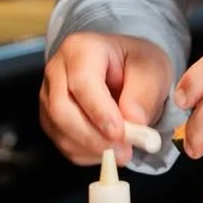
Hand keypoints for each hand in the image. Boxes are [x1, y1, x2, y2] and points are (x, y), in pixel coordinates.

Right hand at [40, 31, 172, 167]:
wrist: (127, 69)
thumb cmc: (137, 64)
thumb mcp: (153, 70)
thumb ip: (144, 94)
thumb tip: (133, 121)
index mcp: (80, 48)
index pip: (82, 82)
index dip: (99, 111)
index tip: (120, 133)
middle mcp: (57, 70)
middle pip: (62, 110)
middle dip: (93, 137)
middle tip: (124, 151)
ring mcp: (49, 96)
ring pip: (60, 131)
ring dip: (92, 148)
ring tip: (122, 151)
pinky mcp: (50, 118)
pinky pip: (62, 143)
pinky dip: (87, 153)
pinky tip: (108, 149)